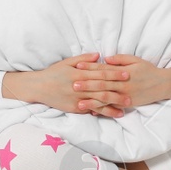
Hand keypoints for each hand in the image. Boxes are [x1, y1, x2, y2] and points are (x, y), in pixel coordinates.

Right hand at [3, 53, 130, 115]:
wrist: (38, 87)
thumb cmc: (53, 73)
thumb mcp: (67, 62)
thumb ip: (84, 58)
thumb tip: (99, 55)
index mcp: (78, 73)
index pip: (100, 73)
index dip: (114, 73)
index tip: (127, 73)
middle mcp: (78, 86)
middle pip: (102, 88)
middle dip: (118, 89)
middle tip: (132, 91)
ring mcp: (76, 99)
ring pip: (98, 101)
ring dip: (113, 104)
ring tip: (126, 106)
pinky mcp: (74, 108)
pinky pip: (90, 110)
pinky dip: (102, 112)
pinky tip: (112, 113)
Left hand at [75, 55, 170, 108]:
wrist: (163, 84)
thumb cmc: (148, 70)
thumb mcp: (135, 60)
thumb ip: (120, 59)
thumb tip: (106, 58)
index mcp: (123, 72)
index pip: (103, 69)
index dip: (90, 67)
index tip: (78, 66)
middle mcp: (123, 85)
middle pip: (102, 84)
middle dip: (87, 85)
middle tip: (73, 85)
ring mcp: (125, 96)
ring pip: (106, 99)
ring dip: (92, 101)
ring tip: (79, 103)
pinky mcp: (128, 104)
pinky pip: (113, 108)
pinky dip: (102, 110)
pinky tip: (92, 112)